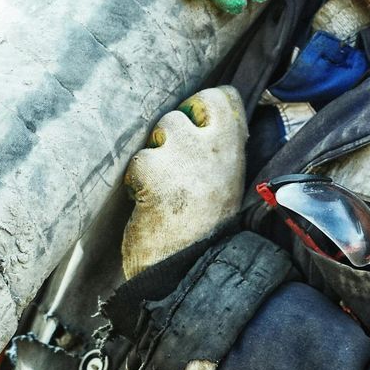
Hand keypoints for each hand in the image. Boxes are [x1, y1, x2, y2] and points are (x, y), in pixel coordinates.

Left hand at [121, 86, 247, 277]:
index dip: (202, 108)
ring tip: (160, 189)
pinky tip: (145, 202)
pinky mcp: (153, 170)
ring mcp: (182, 156)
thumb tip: (200, 124)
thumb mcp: (226, 185)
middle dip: (170, 134)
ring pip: (157, 133)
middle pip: (181, 112)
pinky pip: (137, 161)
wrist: (189, 271)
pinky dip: (136, 181)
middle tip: (171, 166)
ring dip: (152, 158)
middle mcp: (211, 147)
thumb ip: (217, 153)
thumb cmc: (205, 231)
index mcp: (233, 150)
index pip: (222, 98)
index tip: (195, 129)